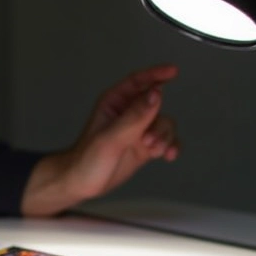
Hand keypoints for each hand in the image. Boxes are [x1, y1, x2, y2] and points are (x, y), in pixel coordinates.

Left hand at [22, 64, 179, 216]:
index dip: (156, 74)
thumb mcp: (111, 137)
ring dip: (163, 137)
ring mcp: (138, 129)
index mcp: (114, 102)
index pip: (138, 81)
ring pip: (164, 124)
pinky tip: (168, 155)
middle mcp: (128, 113)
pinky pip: (167, 140)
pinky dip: (171, 146)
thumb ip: (135, 117)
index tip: (173, 71)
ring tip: (152, 150)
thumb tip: (156, 94)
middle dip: (158, 123)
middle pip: (156, 106)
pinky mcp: (146, 146)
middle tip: (147, 140)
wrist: (82, 184)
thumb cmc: (87, 159)